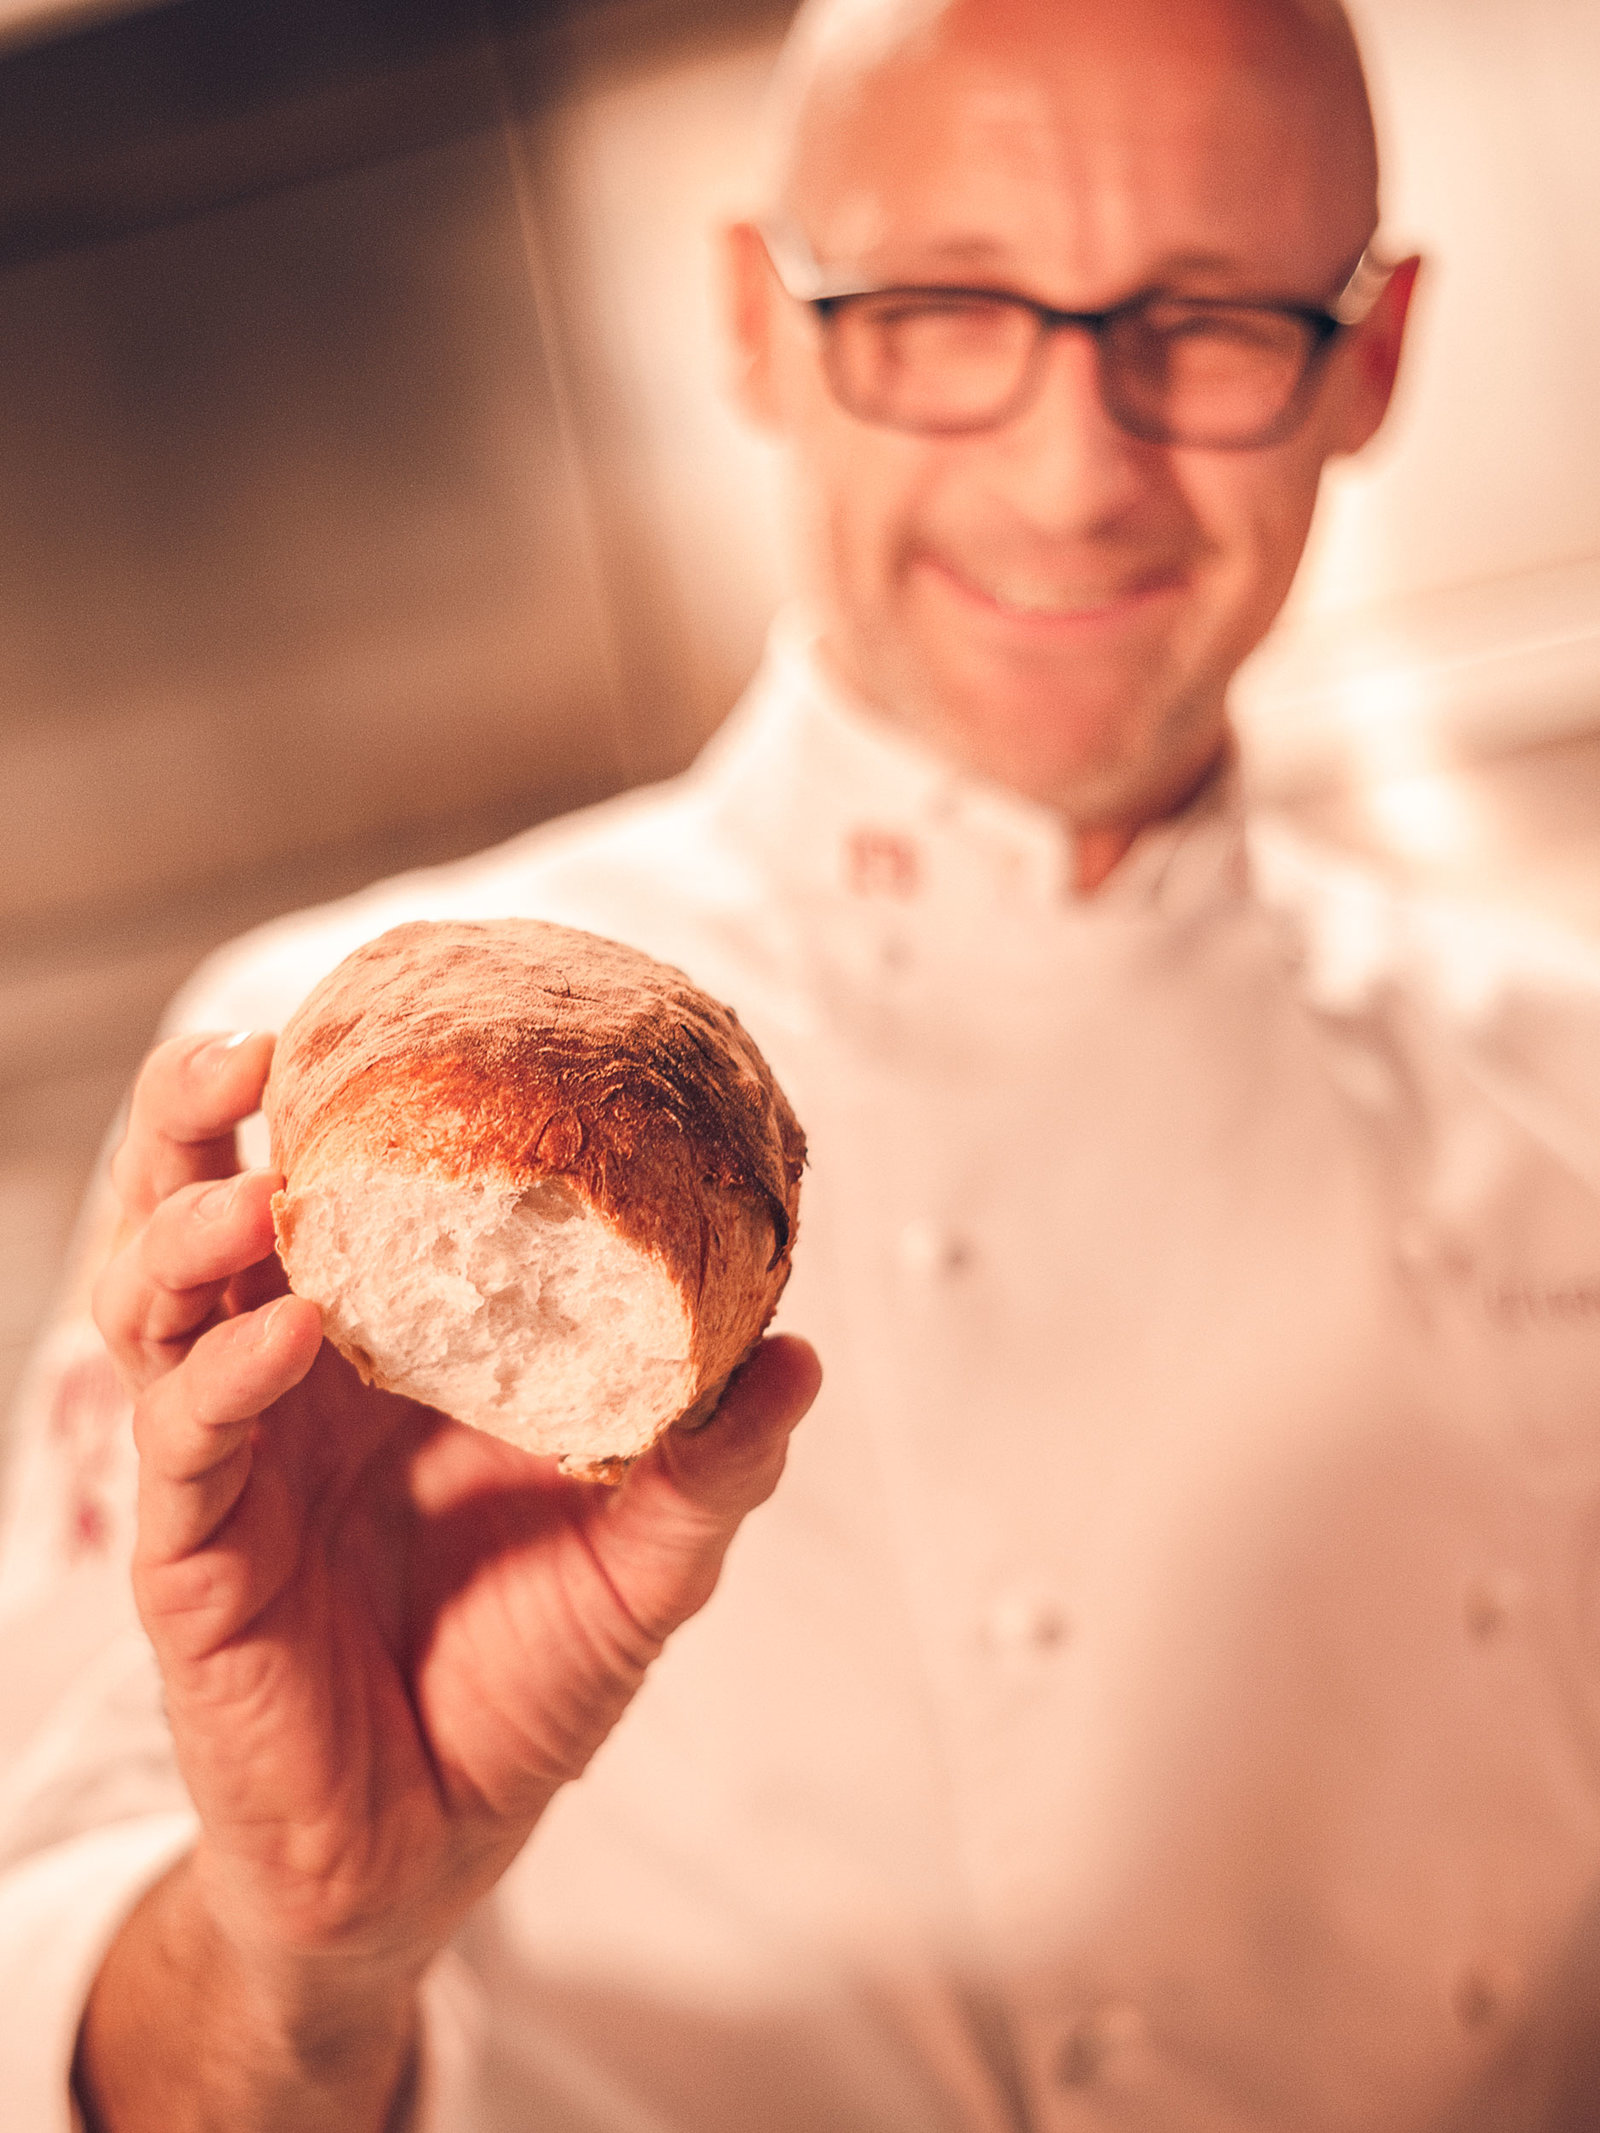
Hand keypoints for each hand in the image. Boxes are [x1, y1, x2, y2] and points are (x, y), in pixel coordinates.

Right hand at [80, 1029, 819, 2130]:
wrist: (426, 1853)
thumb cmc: (518, 1686)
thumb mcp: (638, 1567)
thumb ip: (707, 1467)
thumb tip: (802, 1354)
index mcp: (380, 1358)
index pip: (336, 1199)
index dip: (339, 1105)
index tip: (391, 1010)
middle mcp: (289, 1386)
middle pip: (208, 1217)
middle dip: (207, 1123)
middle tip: (262, 1051)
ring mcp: (232, 1462)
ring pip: (163, 1306)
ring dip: (195, 1225)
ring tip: (262, 1179)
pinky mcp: (193, 1555)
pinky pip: (189, 1437)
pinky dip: (226, 1373)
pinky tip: (284, 1331)